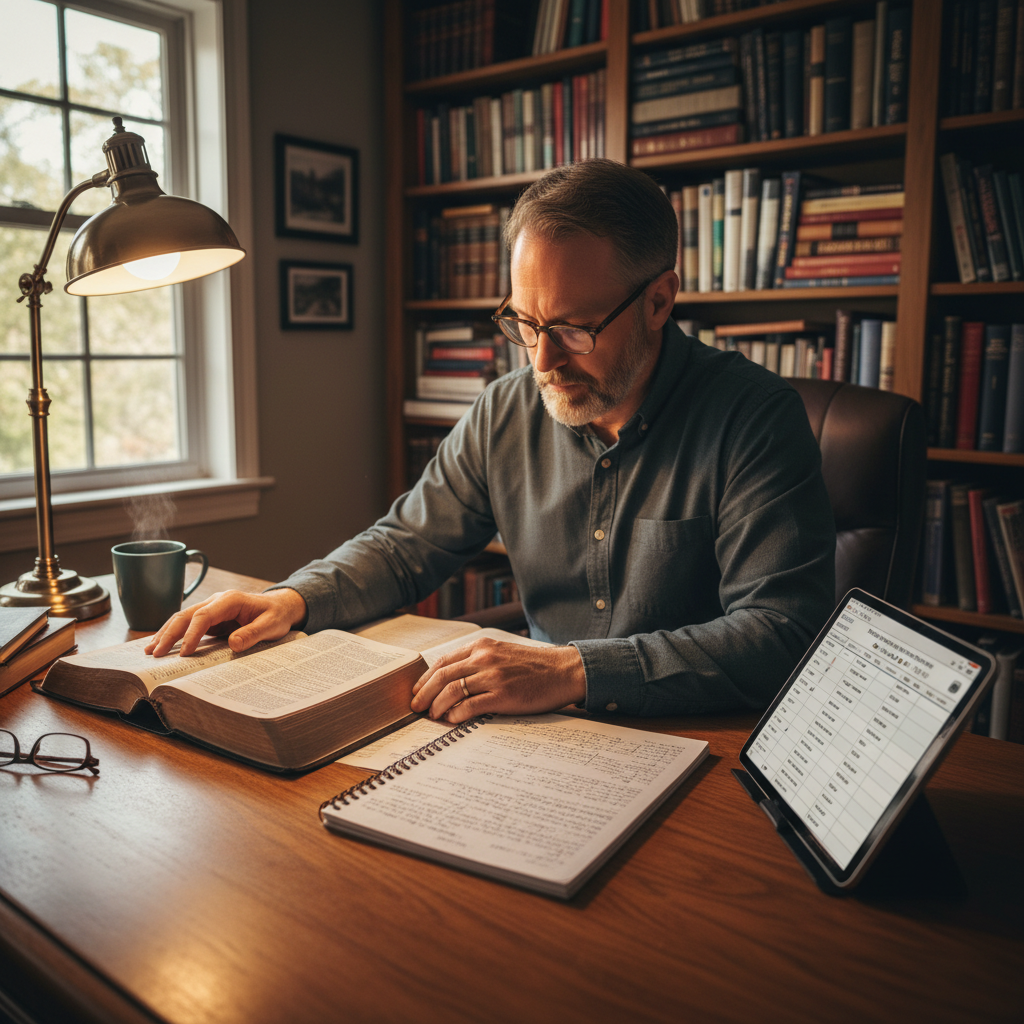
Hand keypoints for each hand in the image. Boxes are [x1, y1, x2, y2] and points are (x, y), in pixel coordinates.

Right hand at [144, 588, 307, 656]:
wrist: (280, 607)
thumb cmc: (276, 615)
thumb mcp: (272, 625)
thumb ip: (253, 633)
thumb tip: (233, 644)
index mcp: (230, 600)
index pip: (204, 615)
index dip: (191, 634)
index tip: (184, 652)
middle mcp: (216, 601)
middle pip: (186, 615)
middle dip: (168, 634)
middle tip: (154, 653)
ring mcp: (211, 609)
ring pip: (182, 618)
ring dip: (165, 633)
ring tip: (150, 651)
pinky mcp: (210, 618)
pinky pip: (188, 625)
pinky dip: (173, 634)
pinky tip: (162, 645)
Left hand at [410, 637, 586, 723]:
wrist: (563, 671)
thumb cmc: (535, 666)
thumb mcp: (503, 653)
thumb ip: (480, 660)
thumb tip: (454, 679)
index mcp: (483, 646)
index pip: (444, 661)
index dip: (425, 678)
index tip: (417, 691)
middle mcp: (485, 658)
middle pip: (443, 676)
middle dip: (424, 693)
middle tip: (416, 707)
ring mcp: (494, 676)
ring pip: (452, 690)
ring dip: (437, 706)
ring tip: (433, 716)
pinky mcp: (503, 695)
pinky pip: (470, 705)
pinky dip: (456, 714)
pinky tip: (452, 720)